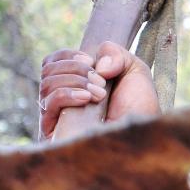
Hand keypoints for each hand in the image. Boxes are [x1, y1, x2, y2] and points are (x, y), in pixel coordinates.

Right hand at [39, 41, 159, 139]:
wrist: (144, 135)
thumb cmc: (140, 106)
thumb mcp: (134, 70)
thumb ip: (115, 54)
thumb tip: (96, 65)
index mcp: (76, 82)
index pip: (53, 61)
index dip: (69, 56)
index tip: (91, 61)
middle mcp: (63, 99)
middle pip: (48, 70)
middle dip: (76, 69)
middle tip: (101, 82)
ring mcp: (58, 116)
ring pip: (46, 85)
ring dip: (74, 81)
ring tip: (99, 94)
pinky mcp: (55, 132)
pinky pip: (47, 104)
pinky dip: (66, 95)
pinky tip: (86, 99)